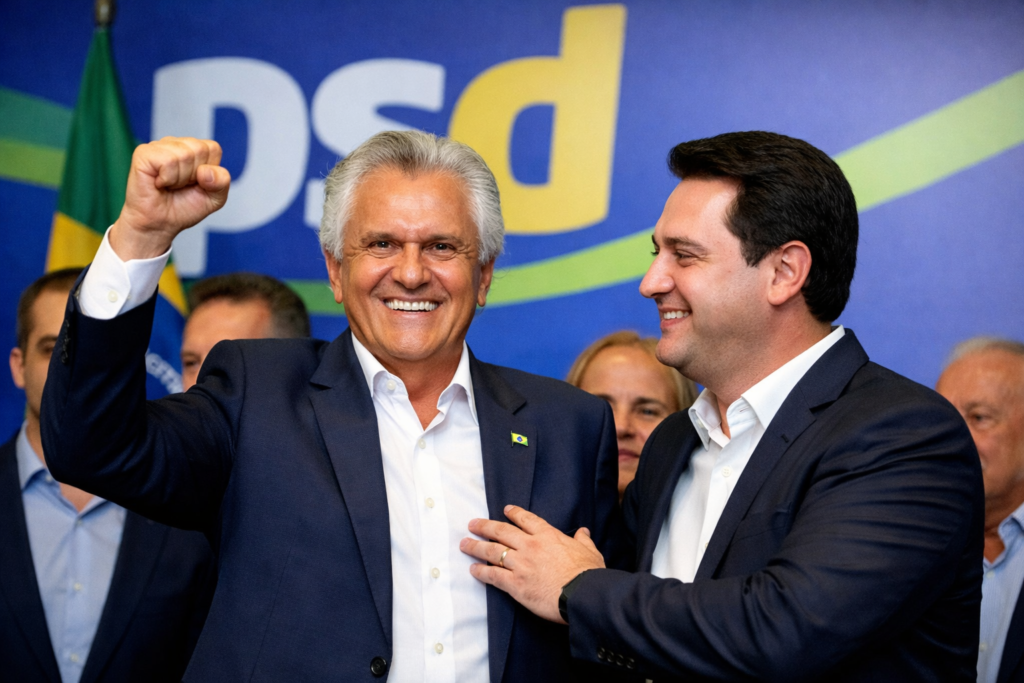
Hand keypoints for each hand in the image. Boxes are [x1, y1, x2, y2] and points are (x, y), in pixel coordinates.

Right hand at [110, 136, 230, 259]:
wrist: (160, 224)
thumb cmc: (183, 208)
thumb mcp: (214, 198)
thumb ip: (222, 182)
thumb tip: (206, 170)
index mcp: (194, 149)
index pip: (213, 148)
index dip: (209, 172)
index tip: (195, 183)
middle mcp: (176, 144)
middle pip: (200, 149)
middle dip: (194, 176)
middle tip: (180, 186)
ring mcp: (158, 146)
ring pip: (184, 154)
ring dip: (180, 179)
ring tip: (169, 185)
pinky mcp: (143, 153)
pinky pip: (168, 161)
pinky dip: (167, 178)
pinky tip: (159, 183)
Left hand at [460, 504, 604, 623]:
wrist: (583, 594)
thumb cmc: (589, 573)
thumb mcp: (590, 551)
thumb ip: (583, 540)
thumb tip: (583, 532)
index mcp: (548, 535)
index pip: (526, 519)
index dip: (514, 514)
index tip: (505, 510)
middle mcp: (530, 546)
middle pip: (502, 531)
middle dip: (484, 526)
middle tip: (472, 524)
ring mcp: (521, 564)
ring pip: (492, 551)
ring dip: (476, 546)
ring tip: (464, 544)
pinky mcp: (516, 584)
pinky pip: (493, 575)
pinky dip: (481, 571)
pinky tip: (473, 569)